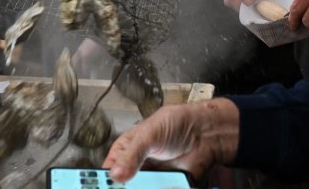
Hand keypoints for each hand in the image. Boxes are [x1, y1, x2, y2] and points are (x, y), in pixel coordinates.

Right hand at [102, 98, 239, 182]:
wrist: (206, 133)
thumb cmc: (174, 124)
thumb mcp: (148, 135)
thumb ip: (132, 155)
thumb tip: (115, 175)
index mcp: (125, 151)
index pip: (108, 170)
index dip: (102, 180)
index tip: (103, 187)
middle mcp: (137, 168)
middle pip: (123, 186)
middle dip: (124, 188)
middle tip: (132, 185)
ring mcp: (153, 179)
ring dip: (147, 188)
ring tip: (154, 183)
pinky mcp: (169, 186)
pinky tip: (167, 185)